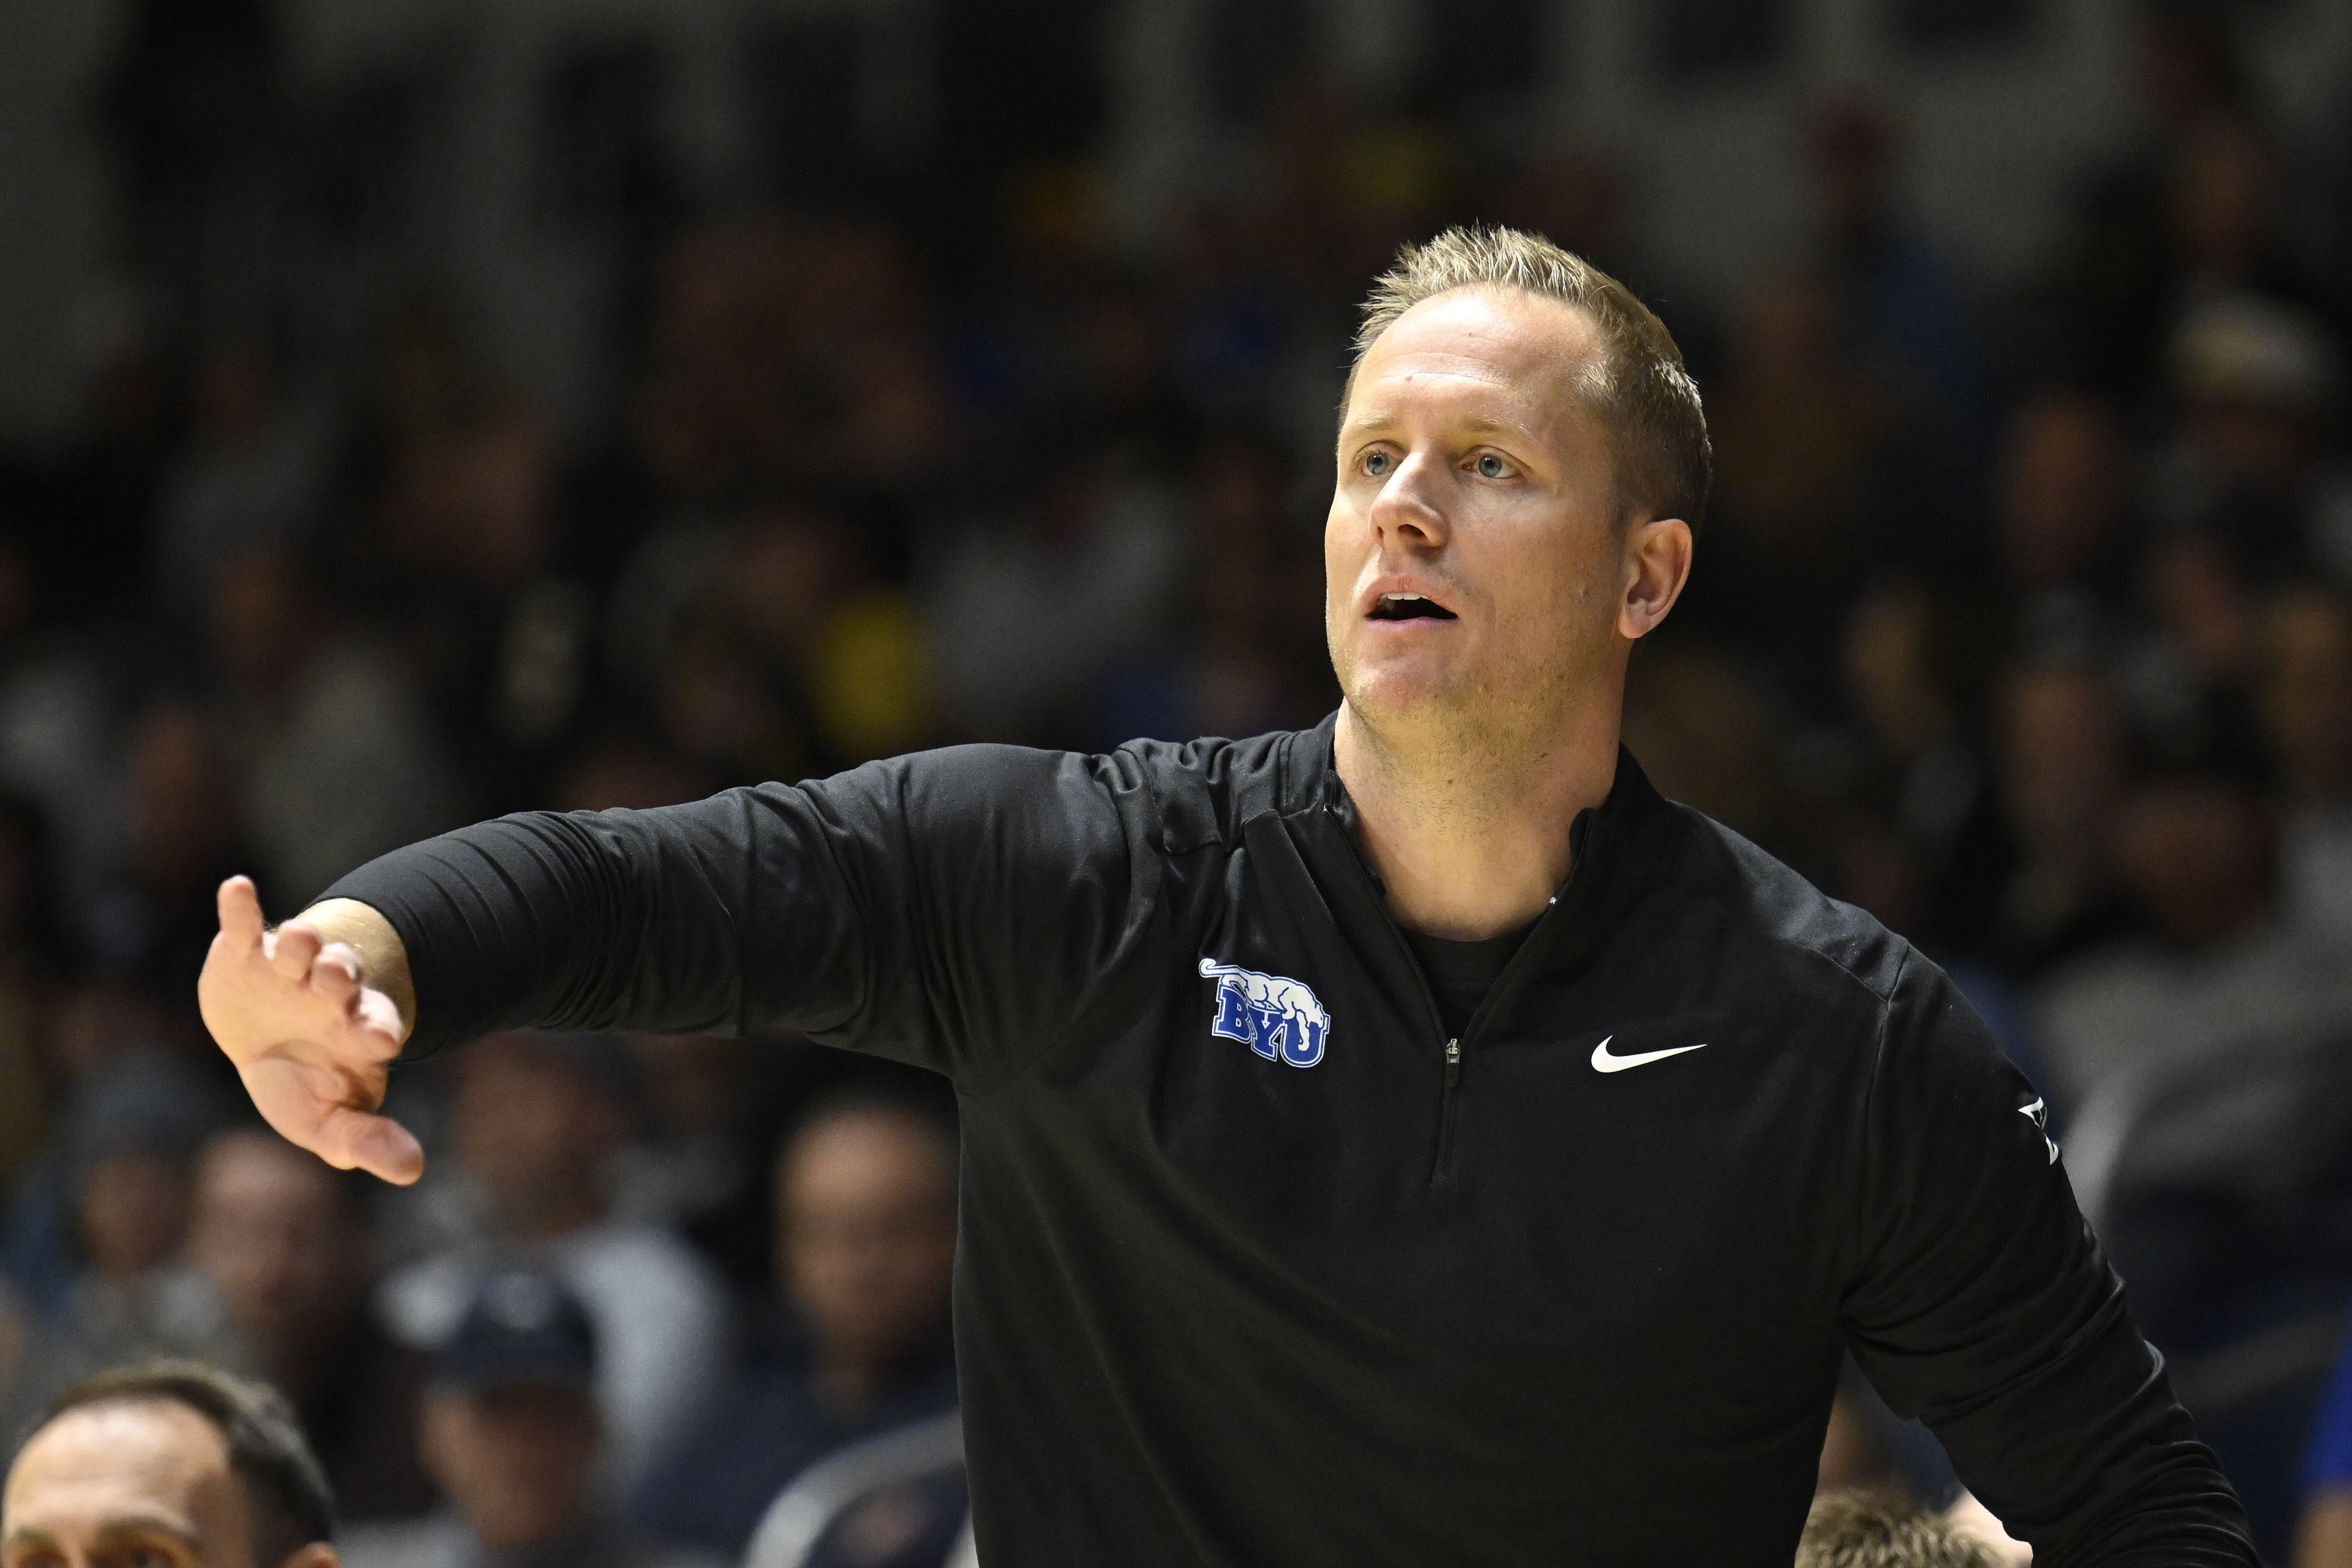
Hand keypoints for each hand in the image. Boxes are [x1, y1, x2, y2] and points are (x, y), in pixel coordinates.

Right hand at [197, 876, 424, 1183]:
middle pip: (343, 974)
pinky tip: (238, 889)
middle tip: (335, 981)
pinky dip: (242, 906)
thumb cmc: (305, 1085)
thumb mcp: (329, 1122)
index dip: (380, 1027)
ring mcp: (289, 967)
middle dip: (341, 974)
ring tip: (299, 944)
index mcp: (357, 1029)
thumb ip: (366, 1141)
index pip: (378, 1022)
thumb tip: (413, 1171)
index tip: (384, 1037)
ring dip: (304, 943)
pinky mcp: (246, 952)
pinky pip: (249, 922)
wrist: (263, 1046)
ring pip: (305, 944)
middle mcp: (329, 992)